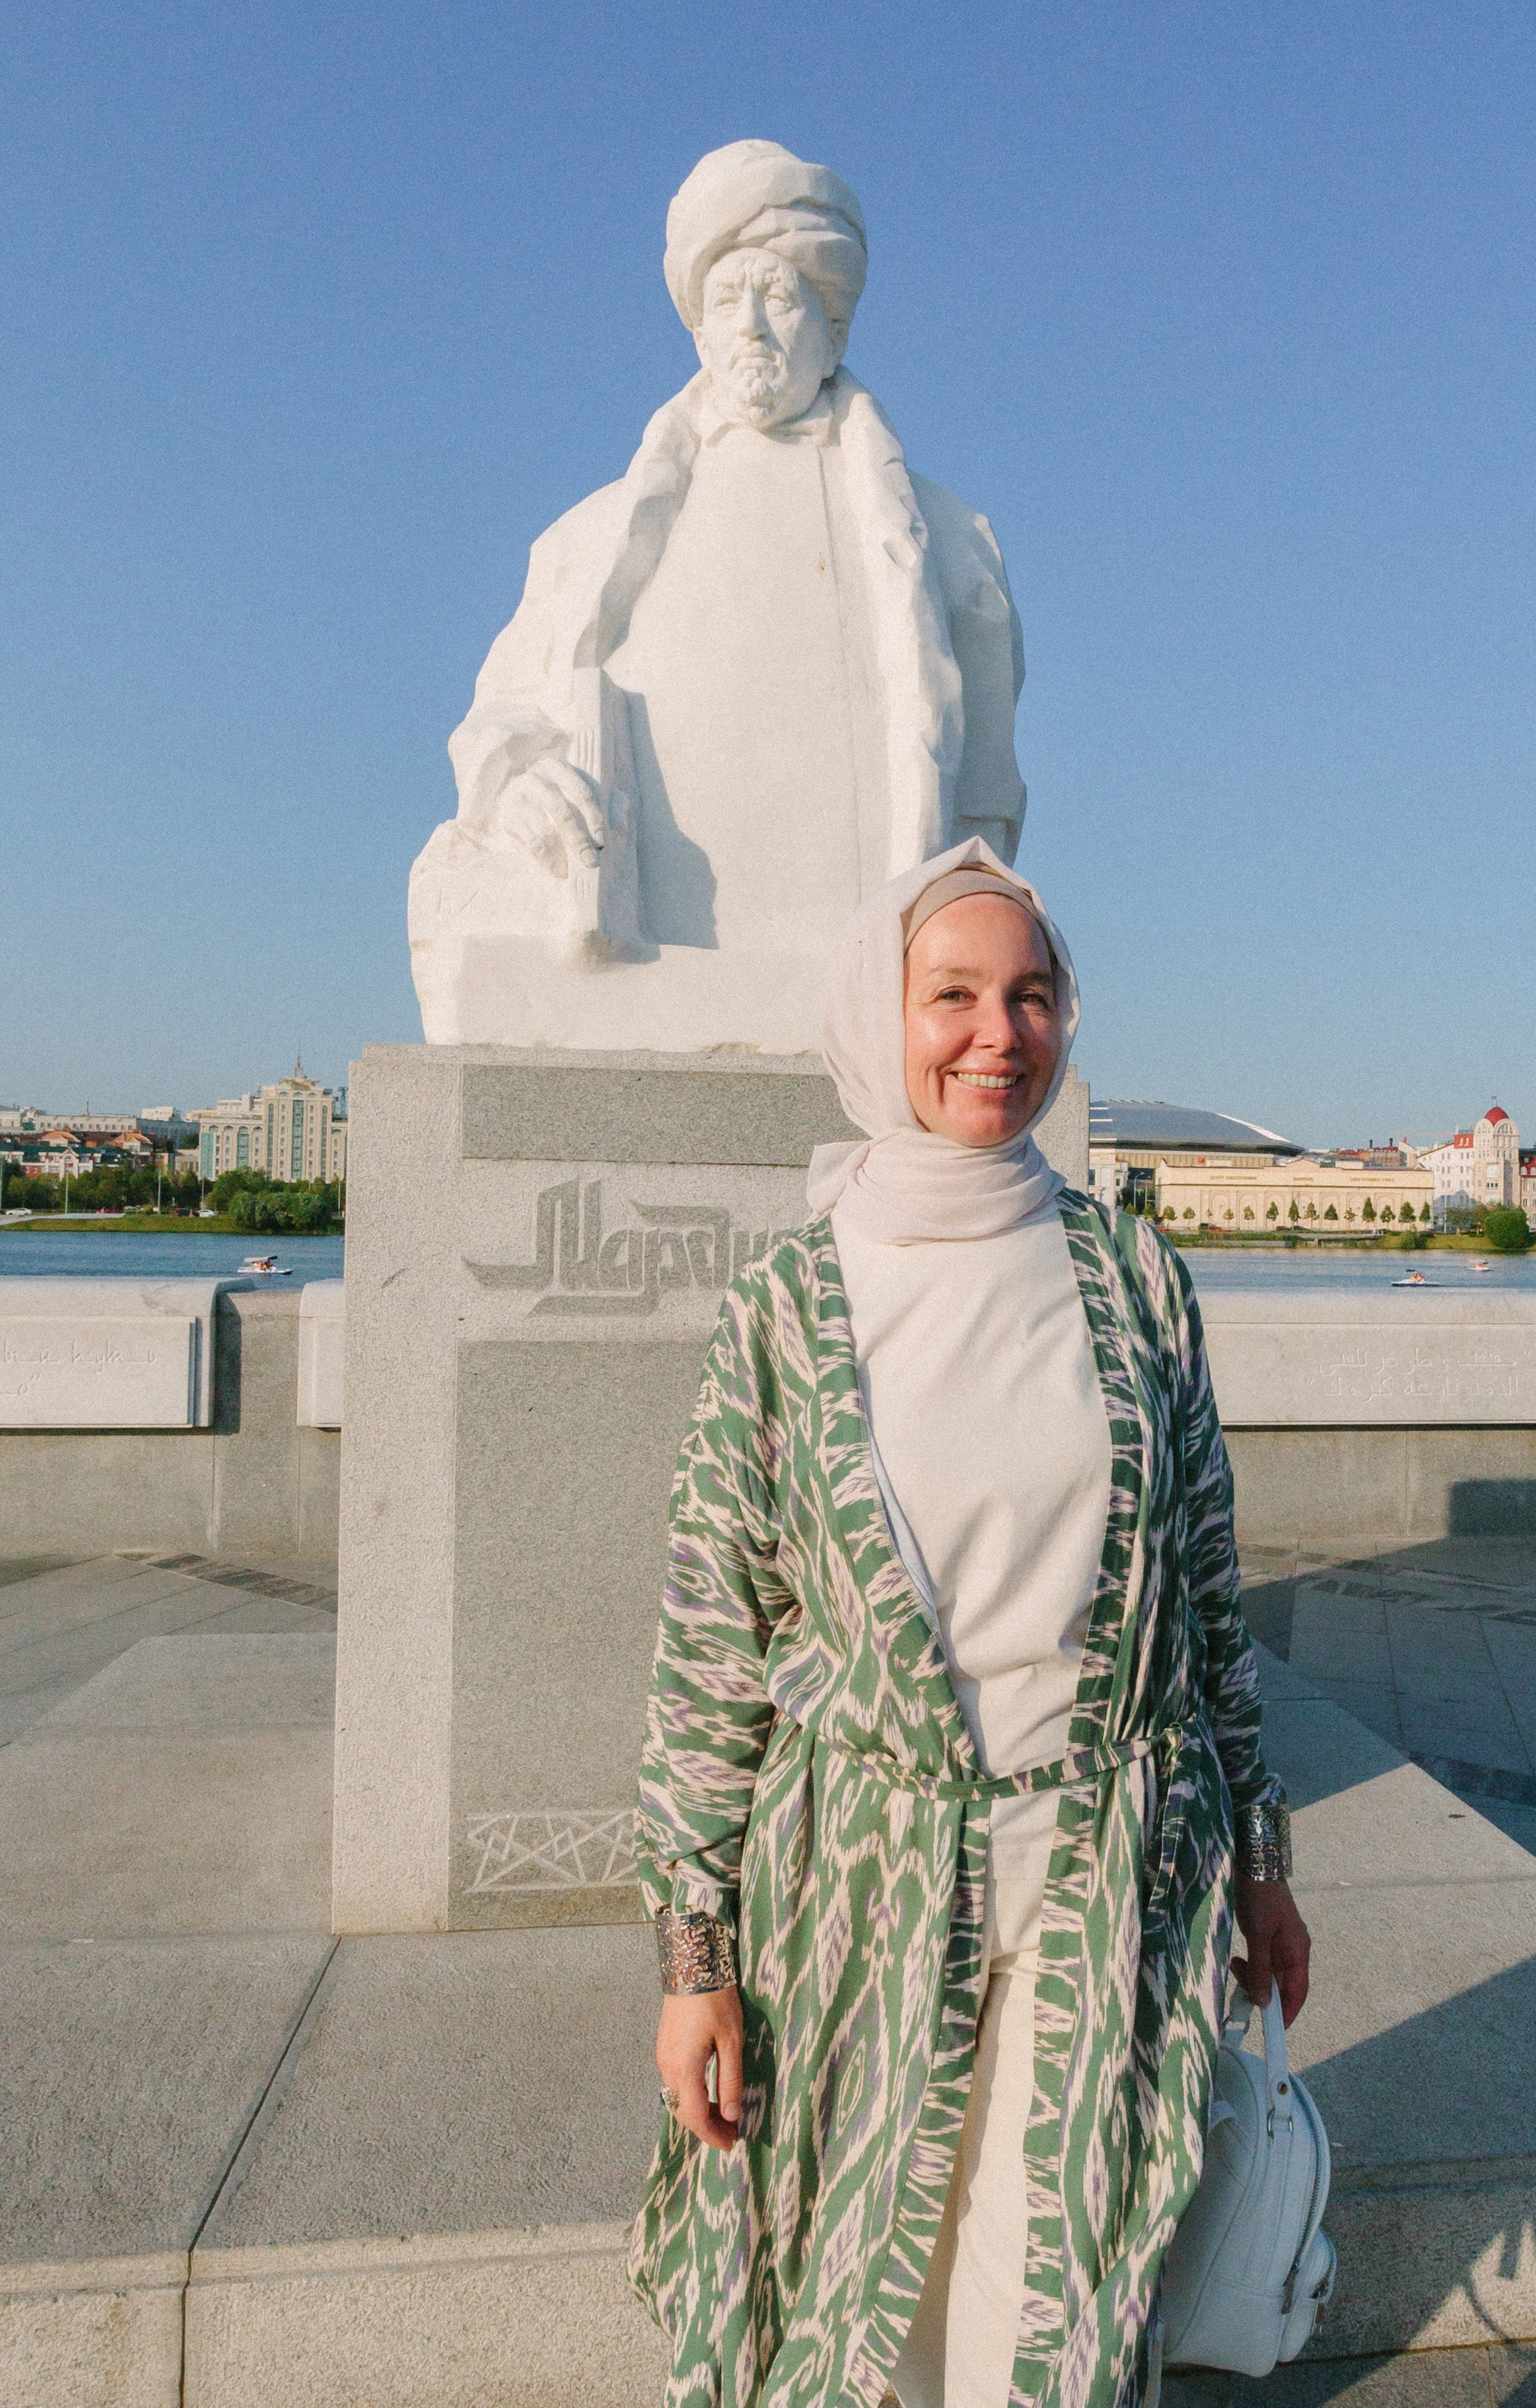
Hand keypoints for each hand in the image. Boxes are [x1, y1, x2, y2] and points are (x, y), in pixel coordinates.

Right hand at [489, 758, 605, 877]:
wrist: (523, 800)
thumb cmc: (564, 796)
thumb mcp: (588, 793)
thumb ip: (610, 803)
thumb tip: (620, 823)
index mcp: (556, 767)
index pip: (581, 791)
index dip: (594, 817)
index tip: (603, 841)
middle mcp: (533, 779)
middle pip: (561, 812)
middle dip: (579, 840)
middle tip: (592, 862)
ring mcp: (517, 799)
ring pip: (544, 831)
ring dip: (563, 854)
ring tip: (576, 869)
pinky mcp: (508, 819)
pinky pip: (531, 844)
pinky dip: (547, 861)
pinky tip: (559, 871)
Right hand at [656, 1986, 743, 2150]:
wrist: (692, 1965)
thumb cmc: (716, 2001)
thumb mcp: (731, 2041)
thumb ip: (730, 2081)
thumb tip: (731, 2115)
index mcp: (685, 2068)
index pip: (695, 2116)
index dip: (712, 2135)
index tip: (732, 2144)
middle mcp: (667, 2067)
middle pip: (683, 2111)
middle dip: (706, 2127)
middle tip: (731, 2133)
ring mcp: (662, 2057)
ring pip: (678, 2098)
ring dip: (698, 2112)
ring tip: (723, 2116)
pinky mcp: (664, 2047)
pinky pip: (675, 2083)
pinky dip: (691, 2095)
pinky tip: (708, 2093)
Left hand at [1231, 1875, 1310, 2026]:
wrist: (1253, 1865)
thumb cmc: (1260, 1899)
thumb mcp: (1258, 1936)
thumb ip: (1261, 1970)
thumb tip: (1264, 2003)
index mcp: (1298, 1951)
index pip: (1298, 1991)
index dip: (1287, 2011)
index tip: (1274, 2028)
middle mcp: (1293, 1949)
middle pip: (1282, 1984)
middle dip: (1263, 1991)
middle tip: (1241, 1990)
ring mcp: (1280, 1942)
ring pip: (1269, 1972)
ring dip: (1253, 1976)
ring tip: (1235, 1966)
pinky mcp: (1267, 1935)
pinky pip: (1261, 1960)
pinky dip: (1250, 1965)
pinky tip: (1237, 1959)